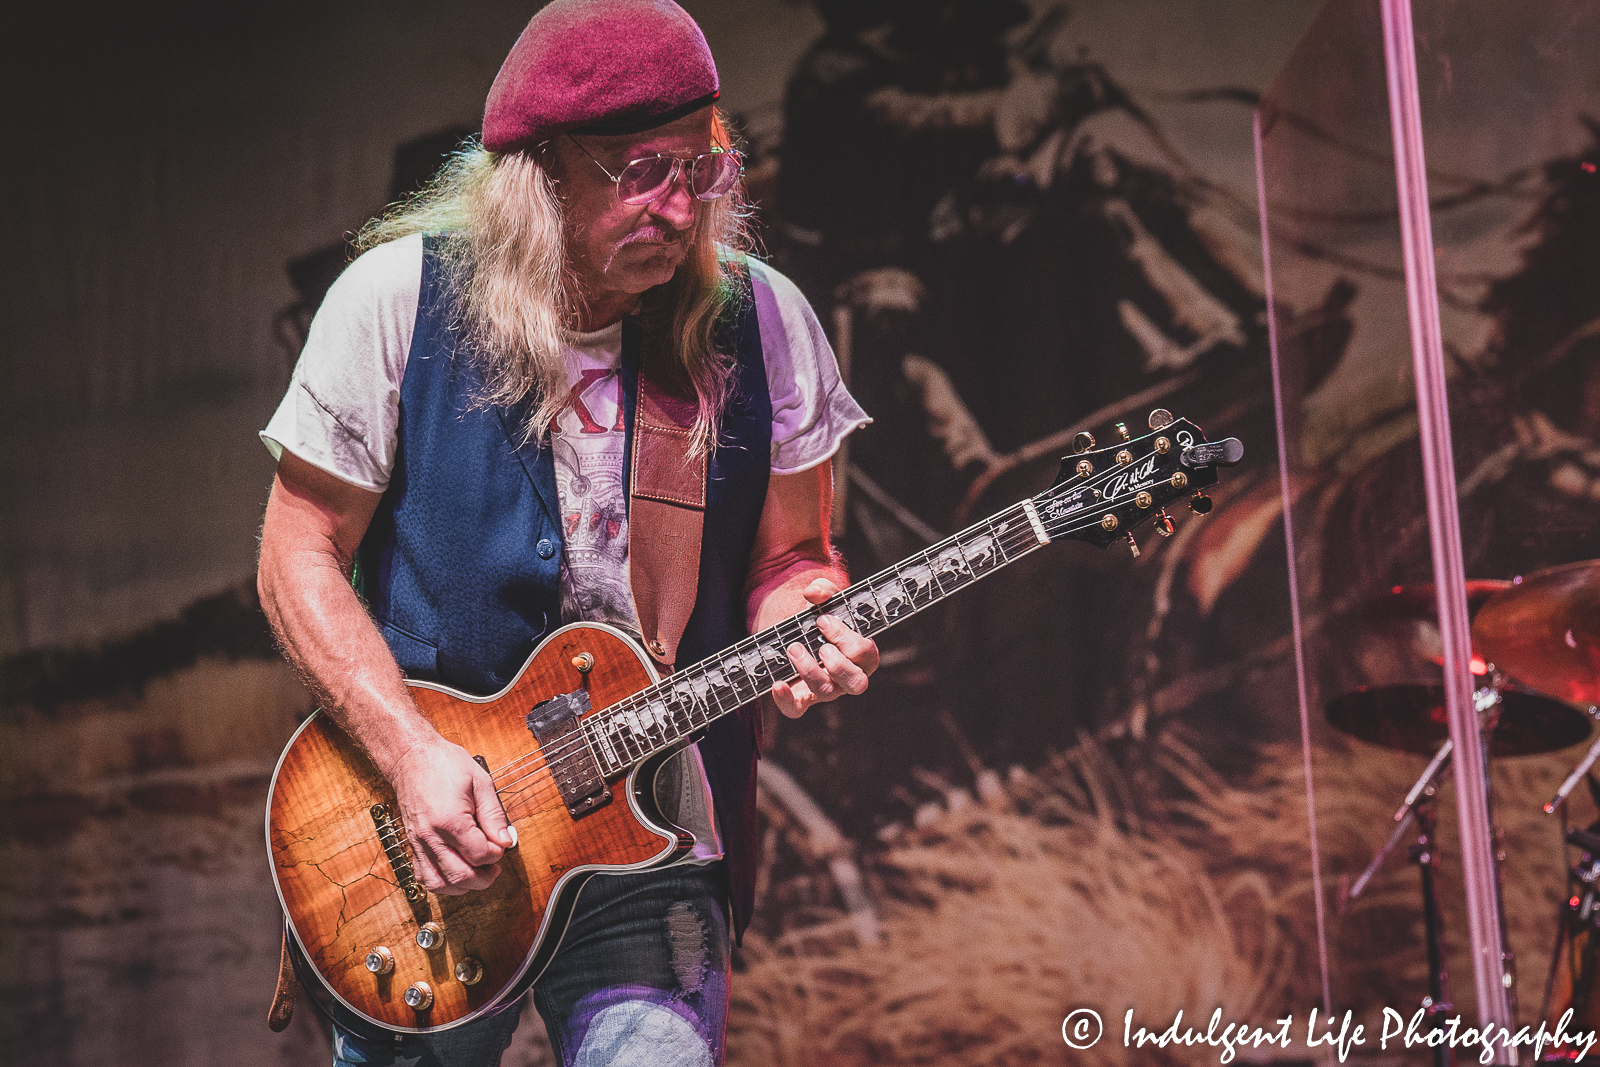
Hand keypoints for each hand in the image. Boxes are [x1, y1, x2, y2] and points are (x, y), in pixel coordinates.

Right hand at [388, 738, 514, 894]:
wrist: (412, 757)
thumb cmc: (444, 764)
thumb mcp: (480, 782)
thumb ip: (494, 815)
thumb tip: (505, 840)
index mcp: (451, 820)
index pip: (480, 855)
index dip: (496, 854)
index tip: (500, 843)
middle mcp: (431, 836)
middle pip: (461, 876)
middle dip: (484, 877)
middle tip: (494, 866)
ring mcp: (418, 843)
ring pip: (439, 884)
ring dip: (462, 885)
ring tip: (476, 872)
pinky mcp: (412, 844)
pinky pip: (423, 876)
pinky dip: (441, 881)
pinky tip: (454, 871)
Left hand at [771, 578, 880, 718]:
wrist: (795, 629)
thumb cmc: (818, 615)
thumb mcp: (824, 599)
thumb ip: (823, 590)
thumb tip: (813, 592)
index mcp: (860, 654)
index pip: (865, 654)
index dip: (846, 639)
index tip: (823, 620)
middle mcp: (847, 676)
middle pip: (856, 683)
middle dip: (838, 664)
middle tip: (819, 645)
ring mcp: (825, 689)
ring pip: (827, 692)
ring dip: (809, 670)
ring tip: (793, 649)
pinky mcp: (801, 697)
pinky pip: (796, 710)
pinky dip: (786, 700)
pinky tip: (777, 684)